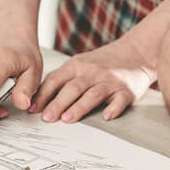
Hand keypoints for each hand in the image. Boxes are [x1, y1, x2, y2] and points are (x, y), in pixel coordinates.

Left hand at [31, 38, 154, 122]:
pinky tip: (106, 116)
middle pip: (73, 88)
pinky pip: (119, 100)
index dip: (43, 95)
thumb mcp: (80, 64)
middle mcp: (93, 73)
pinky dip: (113, 108)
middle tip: (47, 118)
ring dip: (79, 107)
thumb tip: (38, 100)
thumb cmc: (104, 62)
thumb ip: (62, 80)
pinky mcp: (126, 91)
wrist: (136, 51)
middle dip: (58, 103)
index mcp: (77, 66)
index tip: (33, 109)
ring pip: (92, 94)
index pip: (56, 80)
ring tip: (67, 118)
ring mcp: (110, 81)